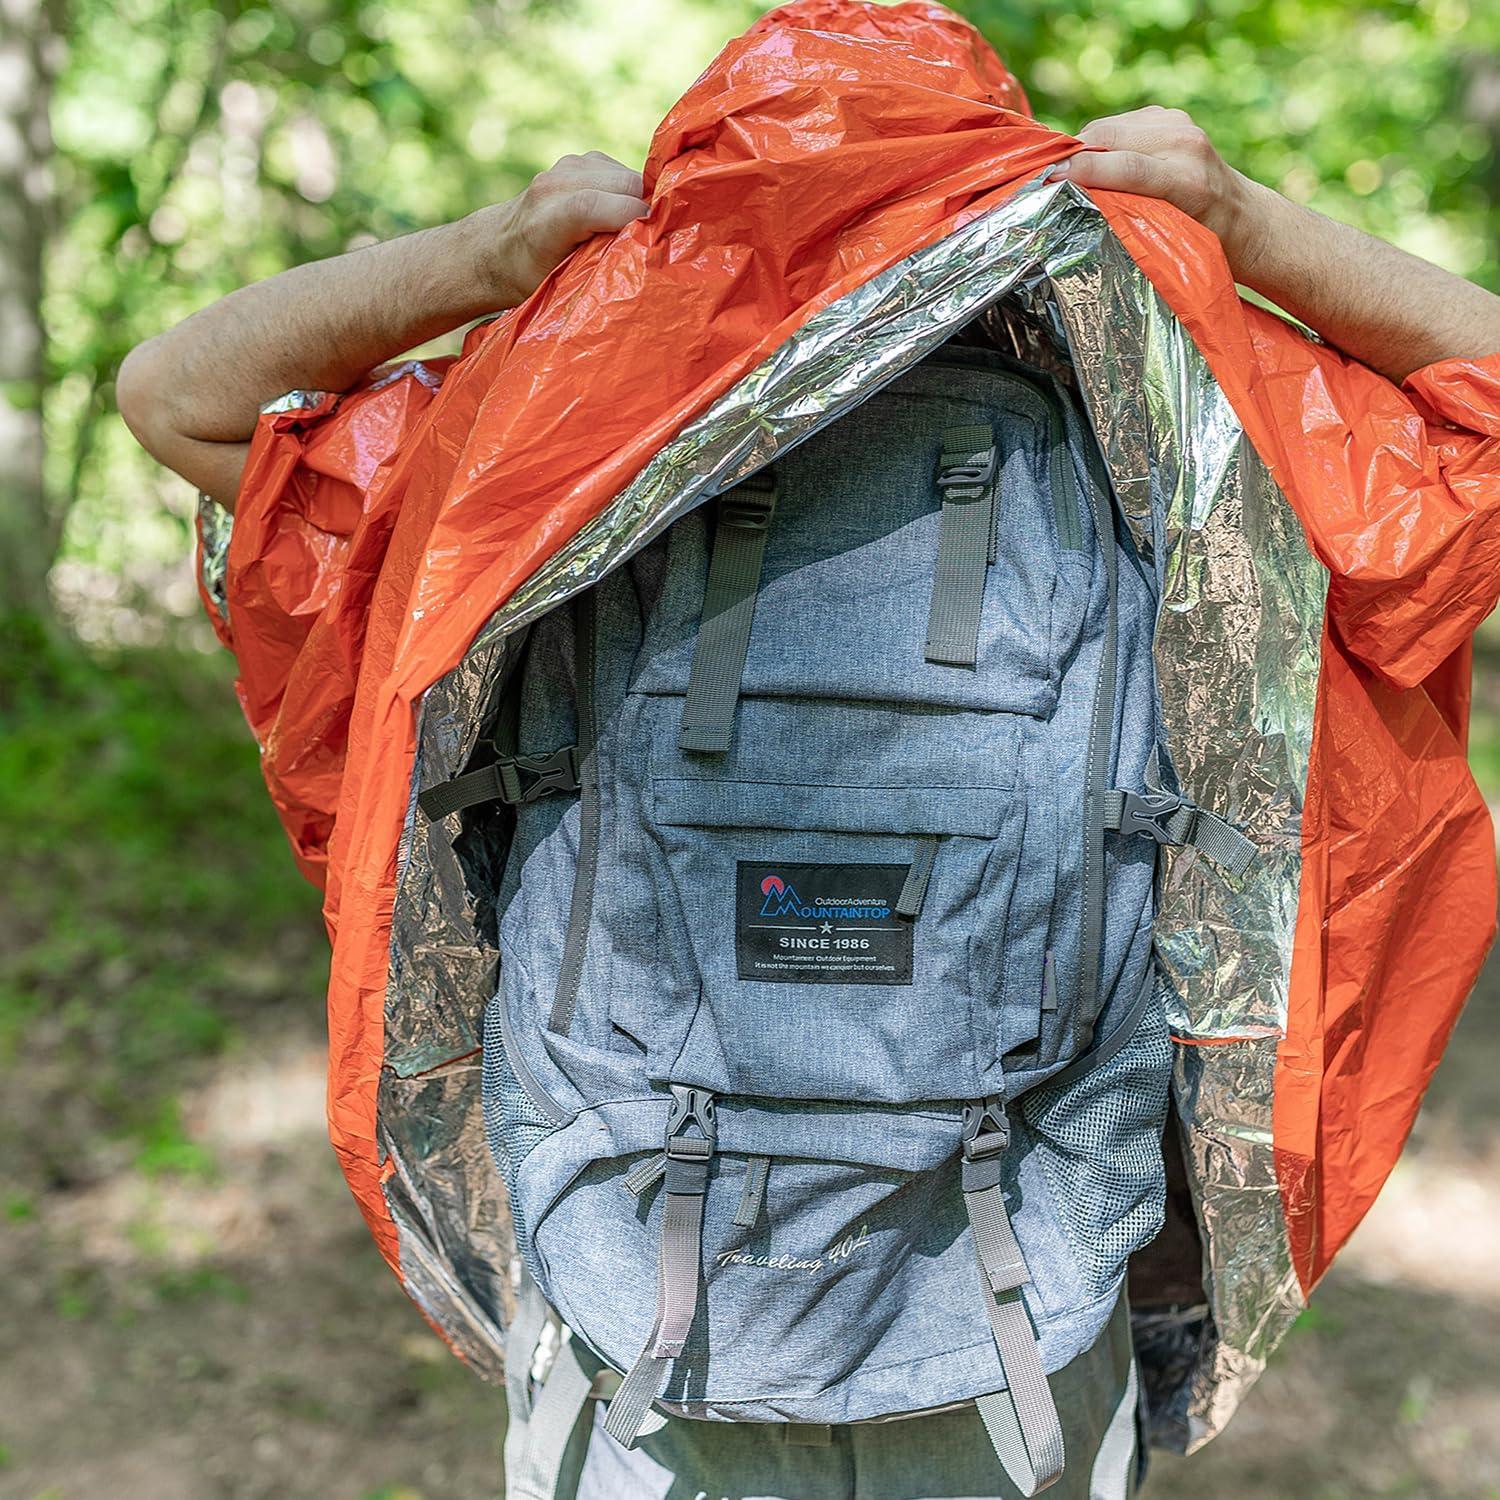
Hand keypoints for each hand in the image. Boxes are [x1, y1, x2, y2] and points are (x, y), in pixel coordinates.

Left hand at [468, 151, 648, 307]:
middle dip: (645, 208)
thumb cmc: (529, 276)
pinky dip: (628, 191)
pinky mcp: (578, 161)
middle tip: (649, 238)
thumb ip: (597, 263)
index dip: (631, 217)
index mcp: (545, 221)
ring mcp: (565, 167)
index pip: (592, 205)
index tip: (652, 238)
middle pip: (623, 184)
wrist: (496, 248)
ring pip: (626, 175)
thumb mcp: (561, 283)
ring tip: (633, 227)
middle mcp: (553, 185)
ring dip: (638, 199)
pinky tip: (621, 211)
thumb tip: (644, 252)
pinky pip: (618, 171)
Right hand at [1048, 107, 1268, 283]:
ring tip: (1070, 174)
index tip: (1051, 178)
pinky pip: (1118, 124)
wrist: (1240, 213)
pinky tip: (1096, 162)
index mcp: (1189, 180)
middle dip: (1073, 155)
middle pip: (1110, 137)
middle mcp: (1186, 142)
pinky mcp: (1168, 115)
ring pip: (1108, 126)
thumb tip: (1079, 201)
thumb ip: (1129, 216)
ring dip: (1083, 148)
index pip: (1127, 165)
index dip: (1085, 169)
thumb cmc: (1202, 239)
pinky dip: (1099, 141)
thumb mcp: (1168, 239)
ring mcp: (1178, 122)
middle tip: (1046, 179)